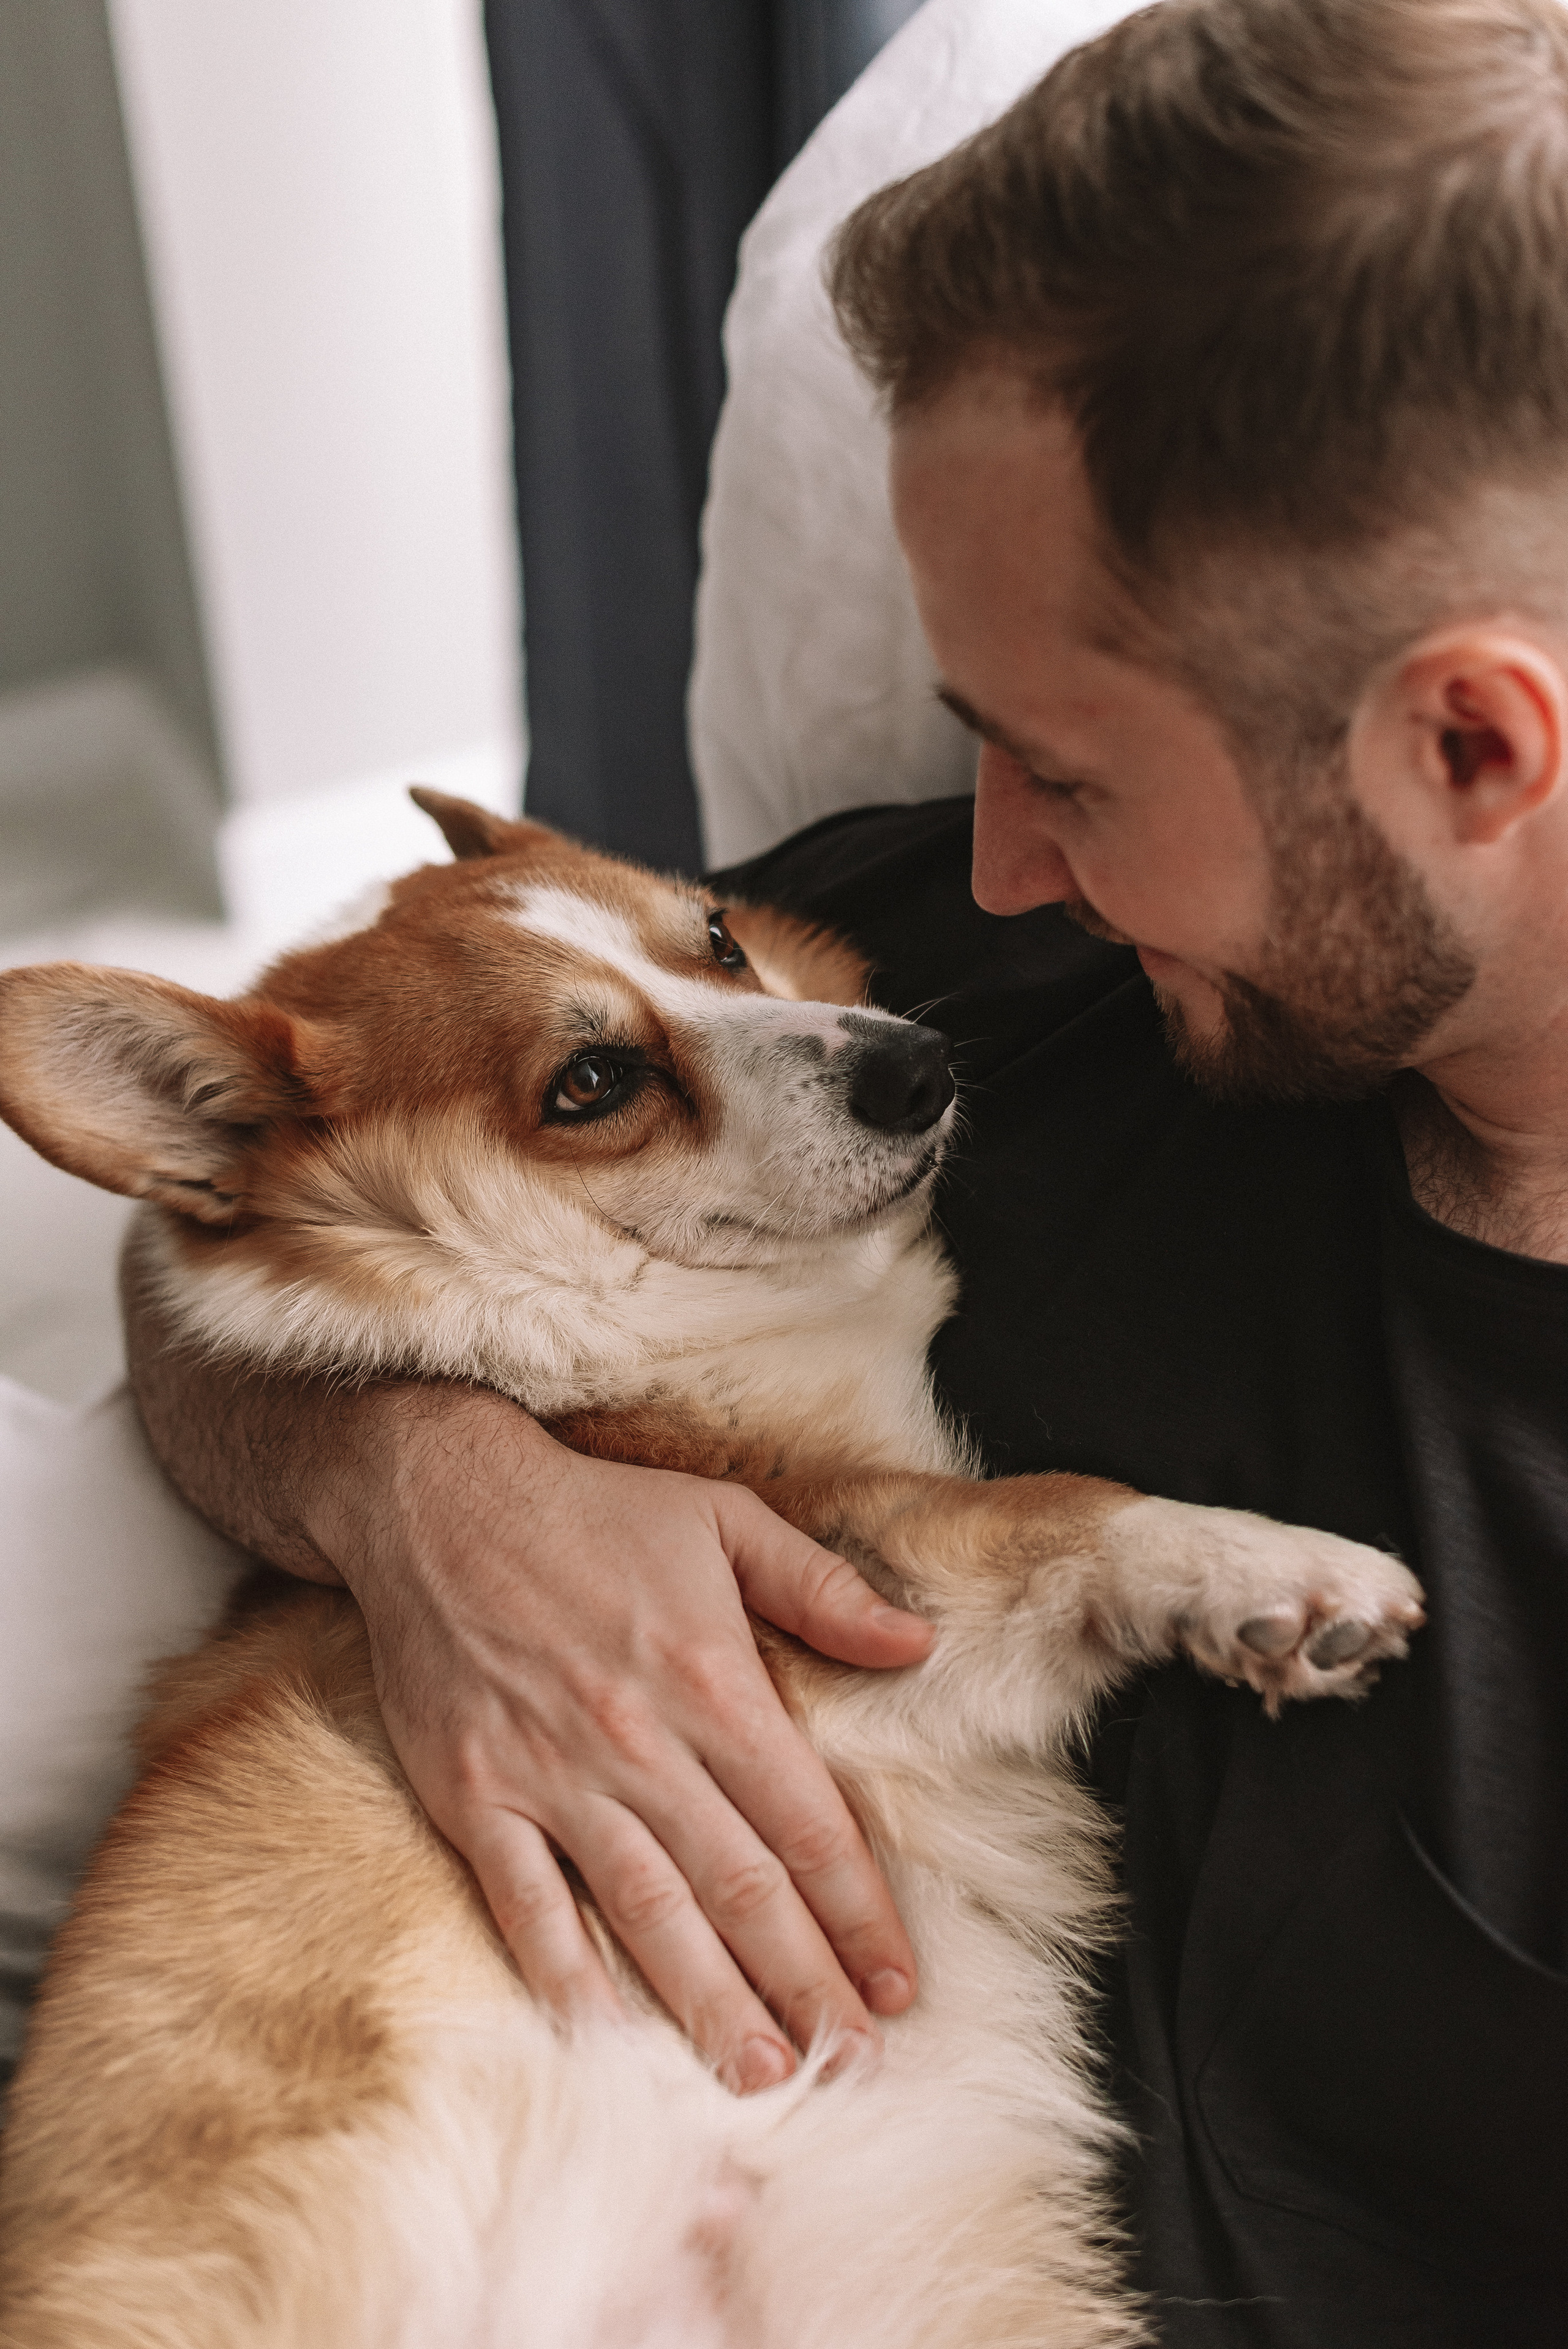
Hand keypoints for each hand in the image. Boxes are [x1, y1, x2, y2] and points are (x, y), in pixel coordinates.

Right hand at [311, 1385, 933, 2092]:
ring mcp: (552, 1775)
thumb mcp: (726, 1517)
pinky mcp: (475, 1796)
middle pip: (740, 1886)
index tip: (897, 1985)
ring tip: (761, 2075)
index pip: (806, 1822)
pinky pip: (527, 1906)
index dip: (858, 1912)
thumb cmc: (594, 1509)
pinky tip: (608, 2036)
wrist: (436, 1497)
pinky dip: (567, 1976)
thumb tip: (918, 1643)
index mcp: (712, 1678)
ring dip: (709, 2003)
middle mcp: (640, 1740)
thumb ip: (823, 1589)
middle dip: (804, 1983)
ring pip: (647, 1912)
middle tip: (853, 2063)